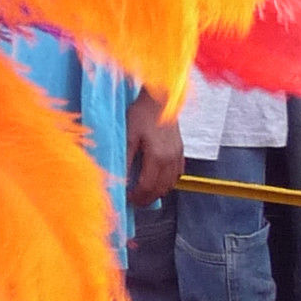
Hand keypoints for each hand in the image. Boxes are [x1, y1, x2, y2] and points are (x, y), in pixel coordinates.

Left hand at [127, 88, 184, 205]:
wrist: (160, 99)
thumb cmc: (141, 114)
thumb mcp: (128, 134)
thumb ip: (125, 157)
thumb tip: (119, 176)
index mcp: (157, 157)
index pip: (147, 186)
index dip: (137, 196)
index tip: (127, 198)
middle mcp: (170, 159)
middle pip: (161, 189)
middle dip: (147, 198)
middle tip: (135, 201)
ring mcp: (178, 155)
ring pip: (171, 183)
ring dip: (158, 191)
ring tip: (145, 193)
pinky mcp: (181, 150)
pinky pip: (178, 173)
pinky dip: (168, 181)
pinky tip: (159, 180)